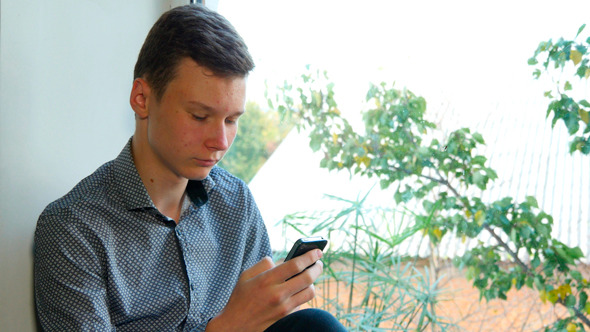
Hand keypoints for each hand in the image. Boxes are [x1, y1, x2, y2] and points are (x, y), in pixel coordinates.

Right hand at [206, 249, 323, 331]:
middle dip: (317, 267)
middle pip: (308, 278)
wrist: (235, 325)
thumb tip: (283, 260)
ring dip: (312, 283)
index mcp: (266, 280)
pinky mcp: (286, 318)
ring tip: (309, 277)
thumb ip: (264, 264)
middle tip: (319, 263)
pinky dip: (302, 296)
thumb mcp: (246, 275)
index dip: (310, 256)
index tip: (317, 251)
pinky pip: (302, 304)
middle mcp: (277, 294)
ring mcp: (283, 308)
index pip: (295, 265)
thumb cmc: (240, 298)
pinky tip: (298, 291)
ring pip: (310, 292)